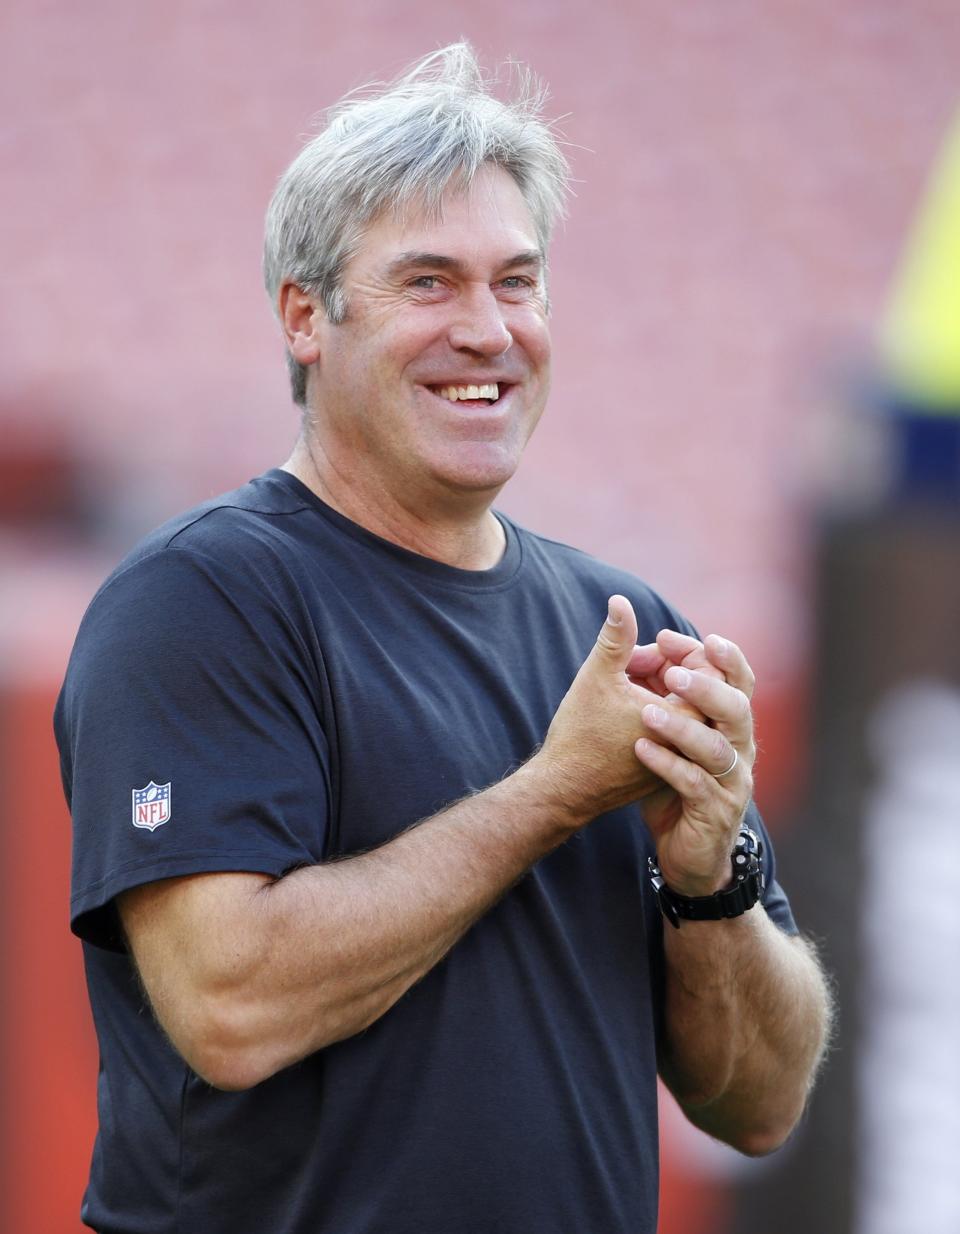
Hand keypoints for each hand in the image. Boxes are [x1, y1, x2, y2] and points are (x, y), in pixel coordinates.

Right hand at [536, 596, 700, 818]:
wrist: (565, 789)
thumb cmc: (581, 734)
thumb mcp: (598, 677)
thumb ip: (617, 637)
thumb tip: (620, 600)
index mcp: (687, 718)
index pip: (708, 669)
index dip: (676, 649)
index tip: (640, 650)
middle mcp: (692, 740)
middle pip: (698, 684)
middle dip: (666, 664)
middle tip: (631, 662)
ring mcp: (681, 755)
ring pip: (684, 703)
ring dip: (658, 683)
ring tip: (623, 680)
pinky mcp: (668, 763)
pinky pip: (675, 725)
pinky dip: (656, 705)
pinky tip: (624, 700)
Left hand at [634, 635, 756, 896]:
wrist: (687, 856)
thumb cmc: (679, 790)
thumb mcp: (672, 740)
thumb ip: (667, 700)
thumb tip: (646, 654)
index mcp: (732, 728)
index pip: (737, 682)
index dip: (715, 657)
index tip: (670, 637)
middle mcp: (740, 752)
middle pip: (737, 709)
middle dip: (706, 686)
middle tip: (671, 671)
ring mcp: (732, 784)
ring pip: (716, 748)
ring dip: (682, 726)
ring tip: (647, 711)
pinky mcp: (715, 814)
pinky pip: (694, 784)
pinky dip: (667, 764)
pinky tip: (641, 749)